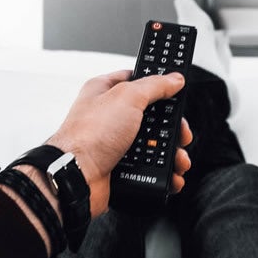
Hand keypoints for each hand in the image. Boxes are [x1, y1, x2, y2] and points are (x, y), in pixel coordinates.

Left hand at [47, 70, 192, 216]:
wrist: (75, 178)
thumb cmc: (88, 135)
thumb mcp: (127, 97)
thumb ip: (154, 85)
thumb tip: (173, 79)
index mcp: (105, 91)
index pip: (137, 80)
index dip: (158, 84)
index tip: (176, 89)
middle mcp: (110, 116)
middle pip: (151, 115)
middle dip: (171, 126)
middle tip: (181, 132)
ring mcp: (115, 142)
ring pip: (152, 143)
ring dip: (171, 152)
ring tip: (179, 158)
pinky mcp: (120, 166)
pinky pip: (148, 167)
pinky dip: (163, 171)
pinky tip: (171, 173)